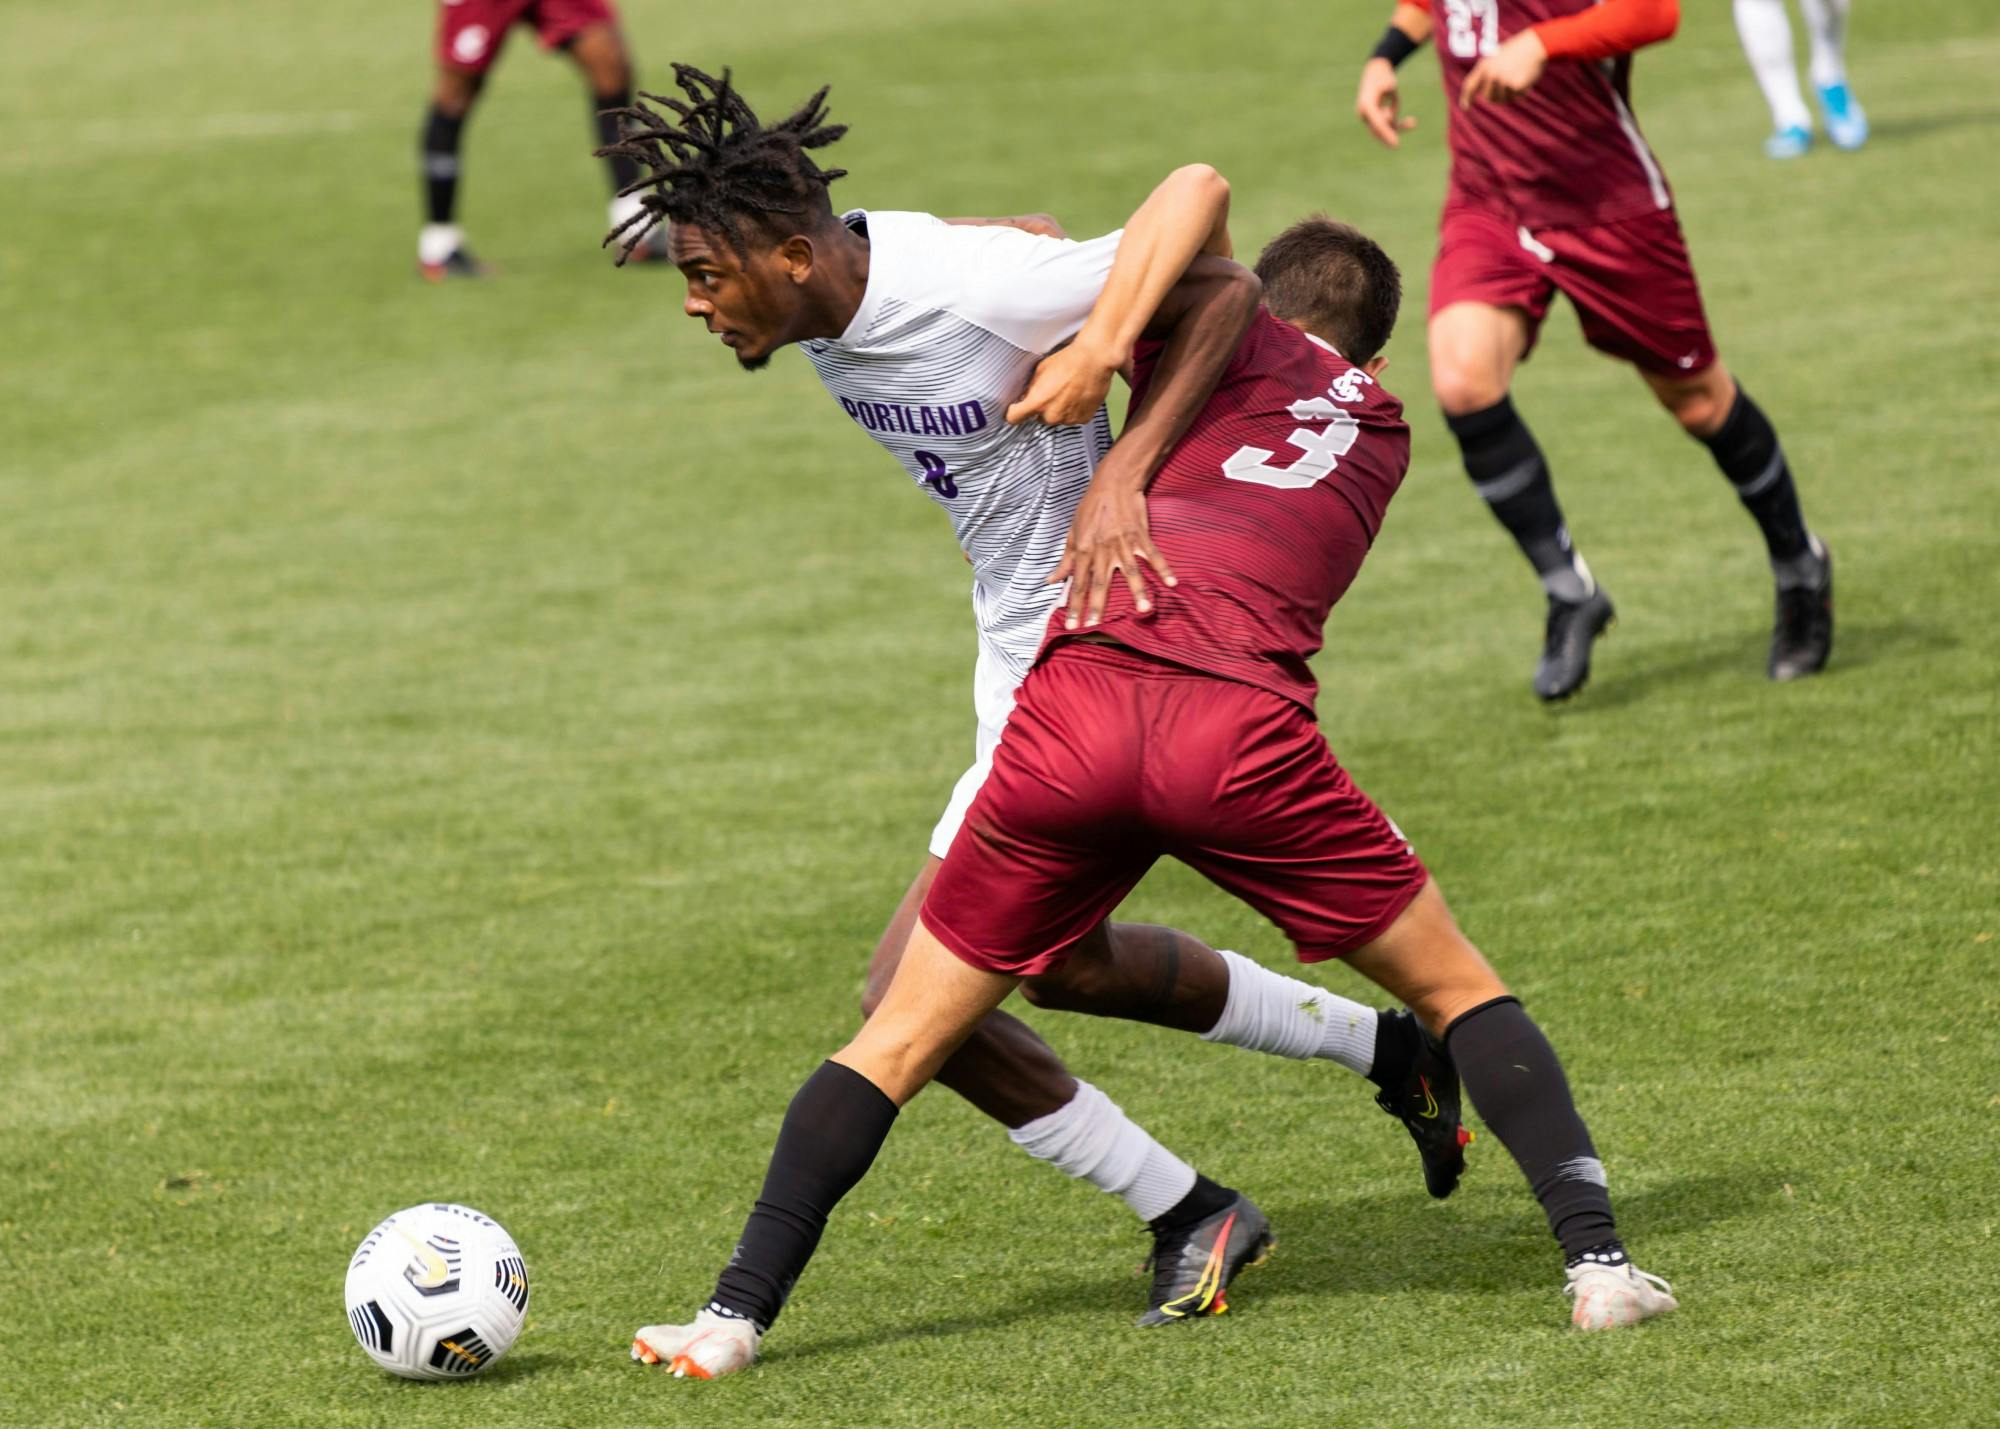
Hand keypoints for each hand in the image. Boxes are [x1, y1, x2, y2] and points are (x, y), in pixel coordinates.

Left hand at [1005, 338, 1121, 426]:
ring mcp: (1068, 419)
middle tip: (1052, 392)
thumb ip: (1032, 387)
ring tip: (1068, 391)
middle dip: (1043, 408)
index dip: (1014, 412)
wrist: (1094, 360)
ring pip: (1057, 418)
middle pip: (1039, 418)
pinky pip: (1073, 418)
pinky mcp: (1083, 419)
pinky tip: (1077, 396)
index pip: (1014, 418)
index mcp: (1037, 402)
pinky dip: (1074, 410)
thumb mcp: (1041, 370)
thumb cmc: (1069, 361)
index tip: (1016, 409)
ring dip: (1059, 409)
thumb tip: (1027, 395)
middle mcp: (1052, 415)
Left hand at [1047, 473, 1175, 629]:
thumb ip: (1064, 560)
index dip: (1074, 605)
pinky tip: (1171, 583)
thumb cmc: (1091, 507)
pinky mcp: (1140, 536)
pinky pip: (1153, 555)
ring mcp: (1123, 543)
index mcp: (1084, 550)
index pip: (1077, 583)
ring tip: (1145, 610)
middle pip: (1100, 583)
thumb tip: (1051, 580)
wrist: (1113, 482)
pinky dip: (1163, 568)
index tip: (1071, 625)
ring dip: (1138, 591)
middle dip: (1097, 606)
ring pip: (1130, 572)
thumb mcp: (1072, 532)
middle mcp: (1103, 550)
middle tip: (1095, 626)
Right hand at [1356, 58, 1417, 147]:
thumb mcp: (1385, 79)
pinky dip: (1402, 125)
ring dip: (1399, 127)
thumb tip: (1389, 87)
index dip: (1385, 134)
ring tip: (1412, 122)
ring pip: (1386, 129)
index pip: (1377, 123)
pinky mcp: (1380, 118)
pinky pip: (1391, 125)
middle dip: (1388, 135)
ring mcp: (1373, 118)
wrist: (1377, 73)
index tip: (1394, 143)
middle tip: (1396, 145)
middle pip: (1378, 130)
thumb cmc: (1382, 77)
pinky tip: (1413, 122)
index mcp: (1366, 106)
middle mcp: (1366, 115)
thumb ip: (1387, 85)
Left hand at [1459, 29, 1548, 106]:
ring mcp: (1502, 80)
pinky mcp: (1515, 86)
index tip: (1465, 106)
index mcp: (1484, 65)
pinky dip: (1522, 91)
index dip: (1466, 97)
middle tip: (1509, 86)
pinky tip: (1527, 78)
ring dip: (1511, 94)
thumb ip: (1489, 72)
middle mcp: (1490, 74)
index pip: (1470, 85)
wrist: (1536, 44)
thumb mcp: (1498, 57)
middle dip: (1497, 96)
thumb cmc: (1519, 49)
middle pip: (1488, 97)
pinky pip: (1517, 96)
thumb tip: (1486, 94)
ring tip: (1518, 77)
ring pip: (1503, 99)